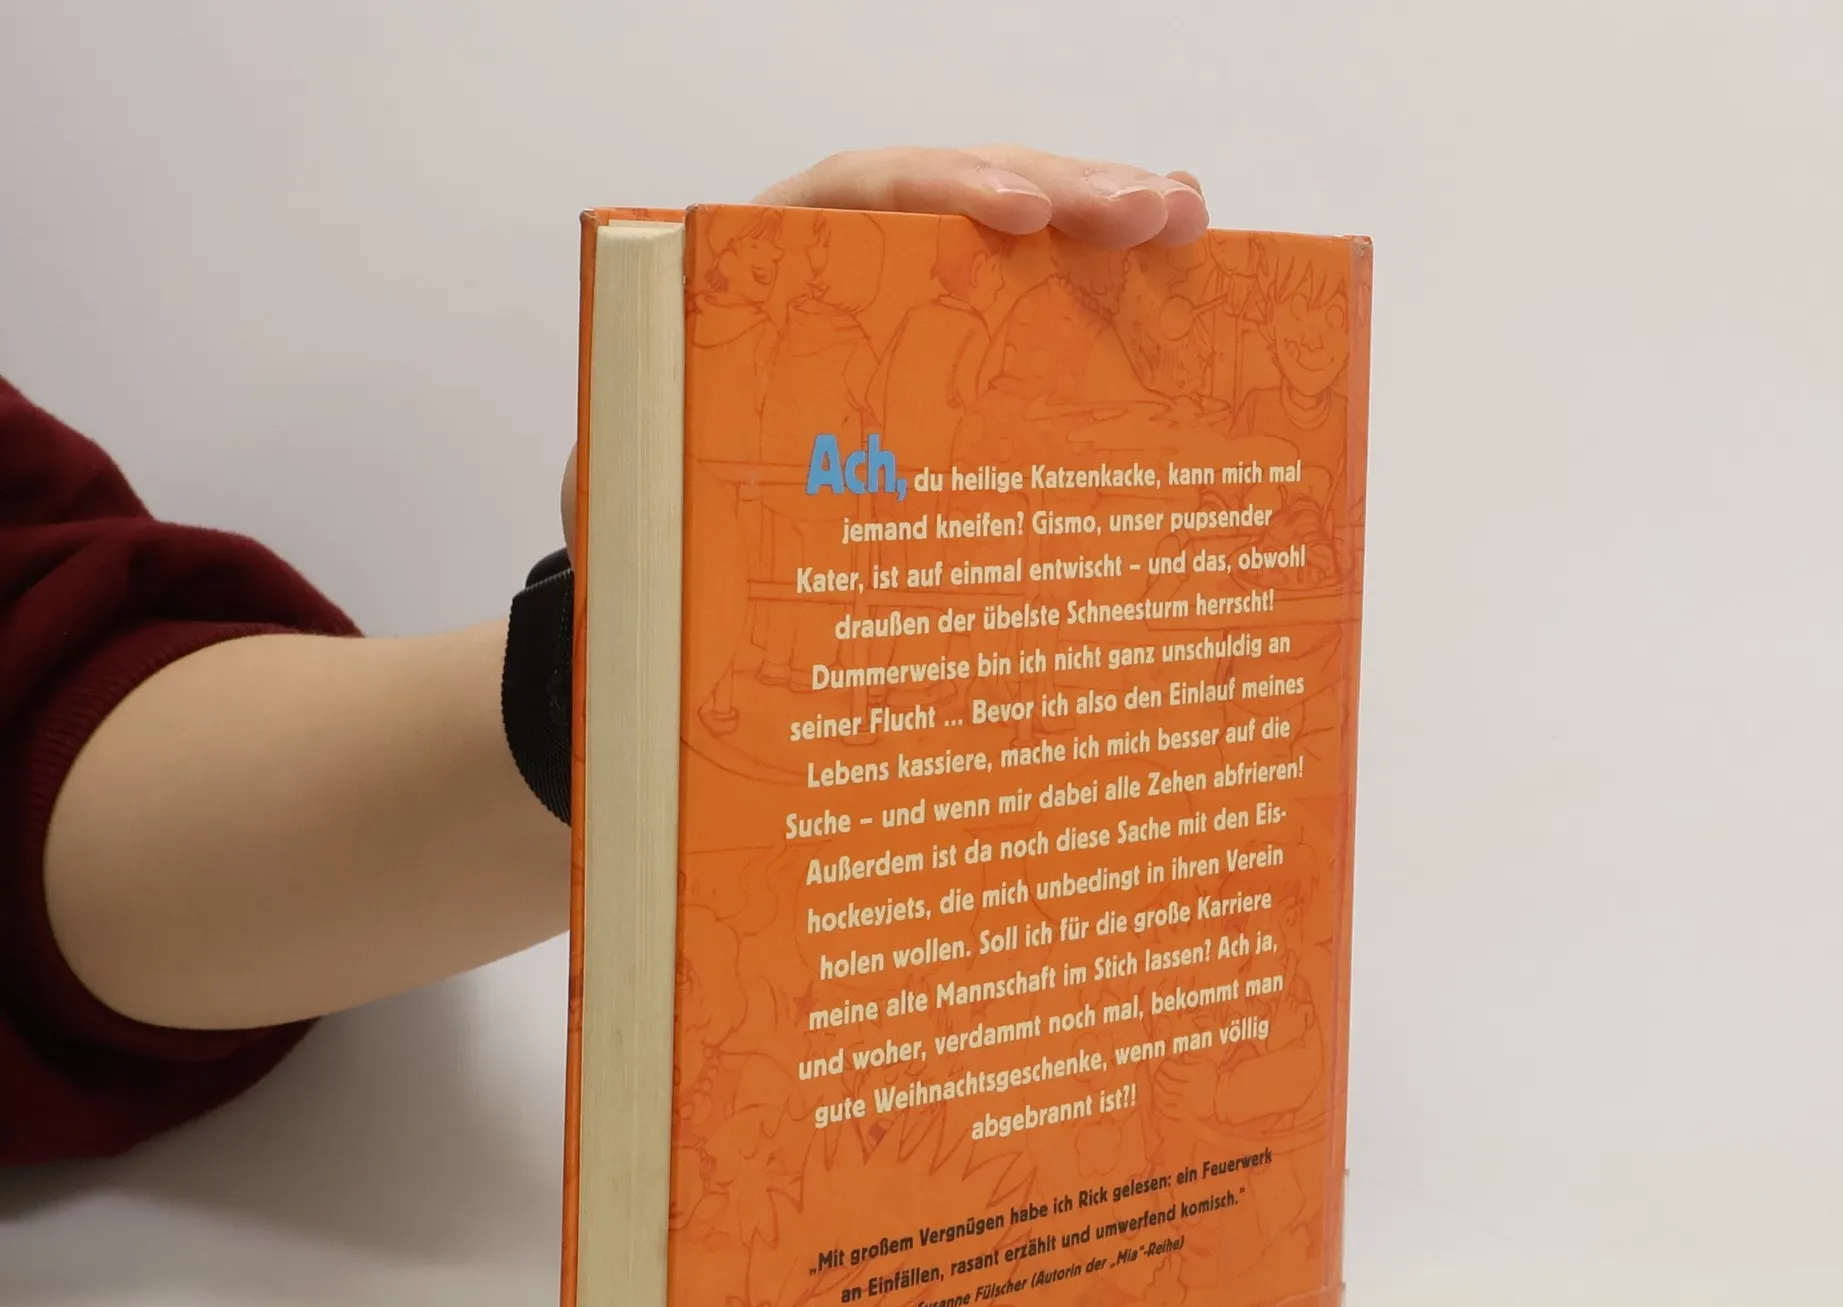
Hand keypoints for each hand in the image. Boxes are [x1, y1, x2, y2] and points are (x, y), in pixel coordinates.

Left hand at [562, 147, 1207, 554]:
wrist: (666, 555)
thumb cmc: (650, 516)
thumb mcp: (634, 481)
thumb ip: (651, 458)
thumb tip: (665, 474)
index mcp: (761, 267)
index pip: (858, 190)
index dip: (943, 191)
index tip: (1020, 220)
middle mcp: (844, 264)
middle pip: (962, 194)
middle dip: (1063, 192)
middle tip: (1152, 212)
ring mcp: (908, 301)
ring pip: (1014, 238)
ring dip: (1102, 221)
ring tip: (1183, 221)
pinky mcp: (954, 348)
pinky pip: (1031, 300)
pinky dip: (1099, 284)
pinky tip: (1175, 267)